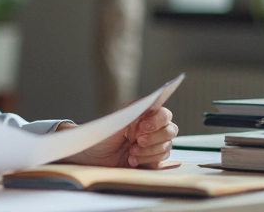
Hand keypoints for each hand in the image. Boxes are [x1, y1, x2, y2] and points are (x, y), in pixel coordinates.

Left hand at [57, 107, 177, 167]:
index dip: (157, 121)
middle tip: (137, 142)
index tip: (142, 127)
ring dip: (148, 151)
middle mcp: (152, 129)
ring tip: (131, 153)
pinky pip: (160, 161)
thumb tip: (148, 103)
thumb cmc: (102, 136)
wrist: (93, 157)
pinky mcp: (152, 160)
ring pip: (166, 147)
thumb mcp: (115, 121)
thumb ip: (132, 113)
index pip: (164, 114)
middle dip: (154, 138)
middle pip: (170, 130)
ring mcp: (154, 145)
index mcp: (145, 116)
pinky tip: (132, 160)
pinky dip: (146, 160)